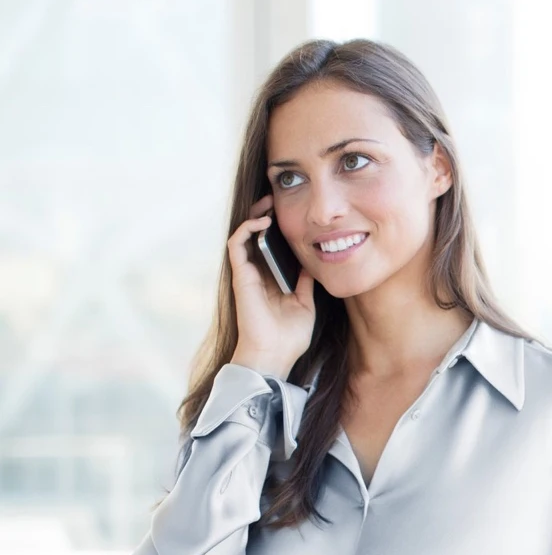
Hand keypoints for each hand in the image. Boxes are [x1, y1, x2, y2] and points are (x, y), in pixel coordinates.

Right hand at [226, 195, 315, 378]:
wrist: (275, 355)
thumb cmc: (289, 336)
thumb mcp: (305, 303)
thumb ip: (304, 282)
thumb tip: (312, 261)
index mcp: (271, 279)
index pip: (271, 246)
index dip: (278, 228)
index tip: (293, 212)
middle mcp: (257, 274)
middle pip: (256, 237)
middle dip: (264, 215)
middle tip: (278, 200)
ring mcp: (247, 275)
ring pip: (244, 236)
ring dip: (254, 216)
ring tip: (269, 203)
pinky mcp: (240, 277)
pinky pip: (237, 245)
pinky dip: (247, 229)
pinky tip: (263, 222)